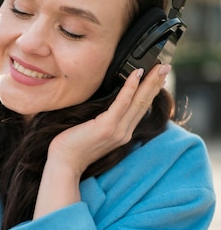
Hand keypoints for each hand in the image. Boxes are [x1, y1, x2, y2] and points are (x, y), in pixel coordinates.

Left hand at [48, 63, 170, 175]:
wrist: (64, 163)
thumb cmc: (73, 145)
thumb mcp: (94, 130)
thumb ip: (104, 118)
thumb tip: (106, 99)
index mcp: (123, 133)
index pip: (141, 108)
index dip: (151, 91)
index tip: (159, 77)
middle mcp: (125, 132)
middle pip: (145, 103)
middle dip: (156, 83)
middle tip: (166, 66)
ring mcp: (117, 130)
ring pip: (139, 101)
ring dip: (150, 82)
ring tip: (159, 67)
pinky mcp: (107, 127)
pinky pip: (122, 103)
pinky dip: (130, 87)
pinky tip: (136, 73)